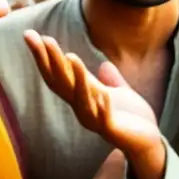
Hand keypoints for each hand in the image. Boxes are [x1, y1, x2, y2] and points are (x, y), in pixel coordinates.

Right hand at [24, 31, 161, 157]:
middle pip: (62, 83)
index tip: (31, 35)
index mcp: (84, 95)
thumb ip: (111, 80)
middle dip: (51, 61)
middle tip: (42, 39)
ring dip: (77, 78)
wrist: (148, 144)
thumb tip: (104, 65)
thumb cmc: (132, 120)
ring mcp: (96, 119)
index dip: (44, 56)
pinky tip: (103, 93)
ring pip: (81, 98)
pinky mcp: (113, 130)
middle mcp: (84, 107)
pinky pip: (105, 117)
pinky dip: (103, 106)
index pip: (58, 74)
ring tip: (71, 56)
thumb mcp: (121, 94)